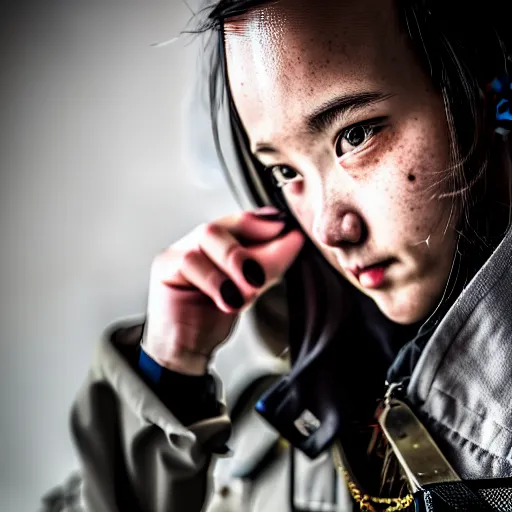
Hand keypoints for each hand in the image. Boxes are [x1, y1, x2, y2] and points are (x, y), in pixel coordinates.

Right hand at [142, 207, 304, 374]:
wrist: (185, 349)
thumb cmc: (212, 316)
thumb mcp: (250, 288)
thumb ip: (269, 263)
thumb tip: (294, 239)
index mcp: (220, 242)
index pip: (242, 220)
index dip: (263, 222)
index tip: (285, 228)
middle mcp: (199, 241)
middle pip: (225, 223)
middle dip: (250, 246)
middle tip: (263, 273)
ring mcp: (179, 249)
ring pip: (208, 235)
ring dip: (235, 262)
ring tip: (248, 291)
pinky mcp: (165, 266)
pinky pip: (191, 261)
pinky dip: (216, 280)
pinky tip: (227, 299)